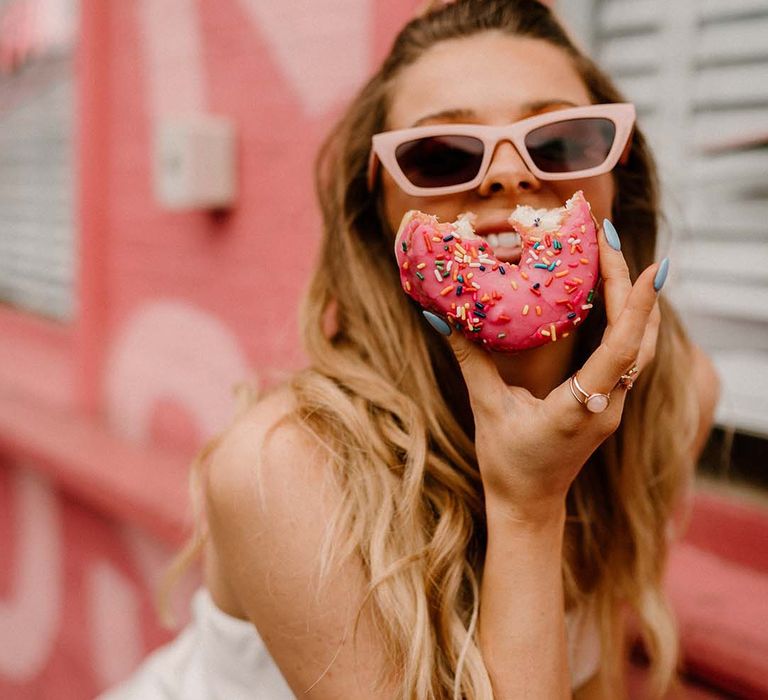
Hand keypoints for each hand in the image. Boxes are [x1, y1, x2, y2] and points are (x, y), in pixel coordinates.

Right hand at [427, 220, 664, 521]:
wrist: (529, 505)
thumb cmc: (507, 465)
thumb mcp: (486, 411)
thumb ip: (469, 361)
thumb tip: (440, 317)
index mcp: (581, 410)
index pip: (620, 352)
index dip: (635, 308)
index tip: (647, 266)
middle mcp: (608, 406)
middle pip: (638, 340)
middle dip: (631, 287)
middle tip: (608, 240)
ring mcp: (614, 407)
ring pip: (642, 348)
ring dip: (634, 303)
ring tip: (614, 259)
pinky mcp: (608, 405)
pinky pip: (629, 357)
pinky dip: (626, 322)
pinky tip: (611, 297)